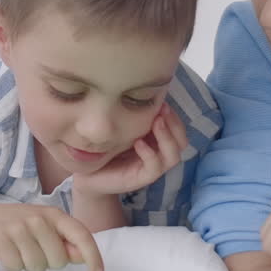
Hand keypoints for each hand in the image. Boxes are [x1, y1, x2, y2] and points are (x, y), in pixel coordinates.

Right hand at [0, 204, 104, 270]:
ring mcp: (18, 227)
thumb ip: (66, 242)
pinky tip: (7, 253)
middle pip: (58, 260)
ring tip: (18, 251)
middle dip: (48, 262)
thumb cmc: (20, 227)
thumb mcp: (45, 229)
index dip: (92, 255)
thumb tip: (84, 255)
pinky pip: (16, 268)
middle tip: (33, 251)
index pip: (81, 234)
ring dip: (28, 266)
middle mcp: (38, 218)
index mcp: (54, 215)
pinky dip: (12, 267)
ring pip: (37, 267)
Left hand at [73, 103, 188, 195]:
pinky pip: (154, 168)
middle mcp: (158, 155)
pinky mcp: (140, 179)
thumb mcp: (121, 128)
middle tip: (162, 110)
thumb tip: (143, 91)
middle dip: (175, 125)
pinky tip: (139, 142)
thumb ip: (134, 116)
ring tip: (156, 122)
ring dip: (167, 138)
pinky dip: (150, 154)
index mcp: (156, 142)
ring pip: (173, 156)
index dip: (174, 117)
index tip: (163, 102)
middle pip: (182, 142)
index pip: (178, 130)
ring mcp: (150, 168)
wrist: (88, 174)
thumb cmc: (105, 149)